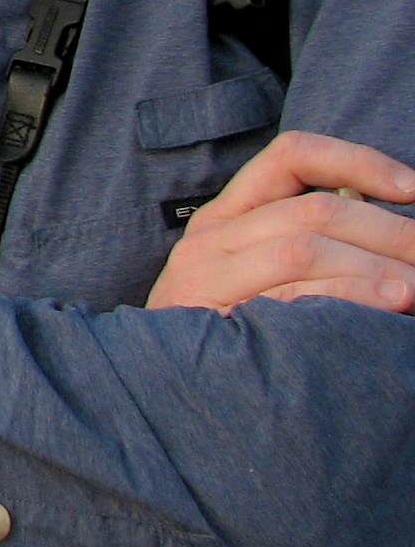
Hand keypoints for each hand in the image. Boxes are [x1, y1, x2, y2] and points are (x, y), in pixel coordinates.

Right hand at [146, 130, 414, 313]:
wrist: (157, 390)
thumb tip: (390, 227)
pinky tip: (390, 302)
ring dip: (379, 265)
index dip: (357, 162)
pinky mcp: (214, 317)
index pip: (291, 156)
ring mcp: (208, 277)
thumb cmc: (223, 334)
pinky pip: (293, 293)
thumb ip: (300, 242)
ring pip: (306, 245)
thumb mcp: (250, 276)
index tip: (412, 187)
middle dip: (392, 231)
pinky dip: (351, 293)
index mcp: (226, 215)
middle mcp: (211, 237)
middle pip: (314, 210)